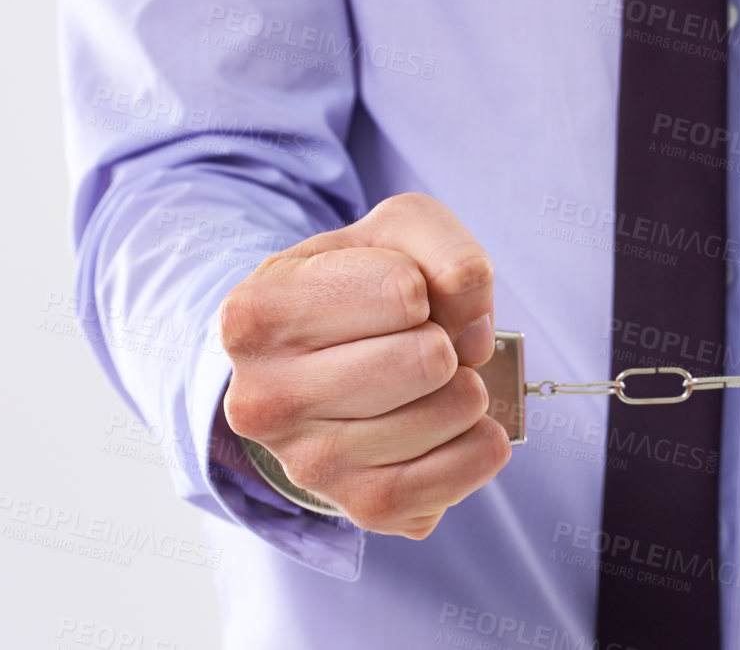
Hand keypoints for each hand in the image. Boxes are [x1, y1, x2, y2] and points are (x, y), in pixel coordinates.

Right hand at [218, 193, 510, 537]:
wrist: (319, 366)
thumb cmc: (359, 287)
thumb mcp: (392, 233)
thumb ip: (444, 248)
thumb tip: (474, 331)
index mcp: (256, 315)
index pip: (403, 292)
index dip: (421, 285)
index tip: (398, 295)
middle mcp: (265, 399)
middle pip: (430, 358)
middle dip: (445, 338)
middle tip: (417, 342)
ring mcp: (309, 463)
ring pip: (454, 410)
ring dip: (466, 386)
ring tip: (428, 381)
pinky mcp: (361, 506)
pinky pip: (464, 470)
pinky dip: (483, 440)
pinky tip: (460, 422)